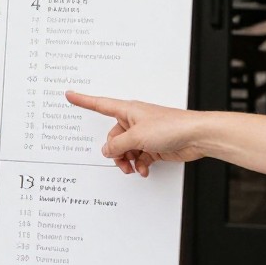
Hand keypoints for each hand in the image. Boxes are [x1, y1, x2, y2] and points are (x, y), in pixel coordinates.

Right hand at [64, 92, 204, 176]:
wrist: (196, 136)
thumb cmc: (172, 126)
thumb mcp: (137, 137)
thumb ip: (118, 145)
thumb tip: (107, 151)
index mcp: (127, 111)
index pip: (99, 104)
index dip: (83, 100)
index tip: (70, 95)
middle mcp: (134, 121)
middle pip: (113, 138)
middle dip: (115, 152)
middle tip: (121, 161)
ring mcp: (144, 134)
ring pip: (125, 150)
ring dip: (127, 161)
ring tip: (133, 168)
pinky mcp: (153, 146)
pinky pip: (138, 157)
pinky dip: (139, 165)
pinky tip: (143, 169)